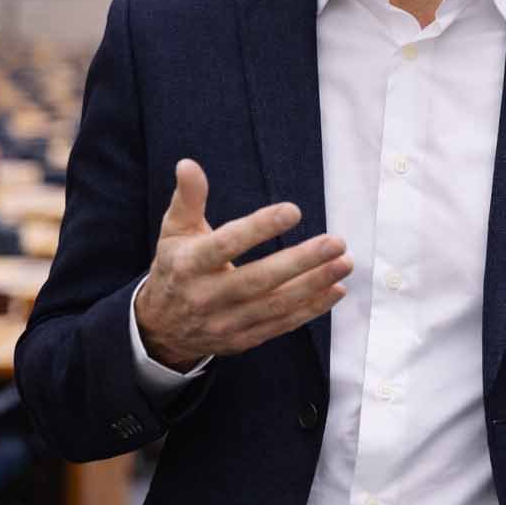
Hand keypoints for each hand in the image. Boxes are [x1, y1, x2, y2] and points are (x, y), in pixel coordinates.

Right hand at [134, 158, 351, 370]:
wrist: (161, 329)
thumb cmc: (175, 268)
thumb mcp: (174, 231)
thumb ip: (187, 198)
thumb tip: (189, 164)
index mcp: (189, 264)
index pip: (227, 244)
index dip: (260, 227)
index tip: (293, 210)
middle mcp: (207, 296)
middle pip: (258, 279)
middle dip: (301, 261)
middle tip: (336, 242)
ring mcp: (226, 322)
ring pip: (275, 304)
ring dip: (315, 285)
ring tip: (344, 263)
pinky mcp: (242, 339)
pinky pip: (281, 324)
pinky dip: (311, 309)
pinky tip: (336, 290)